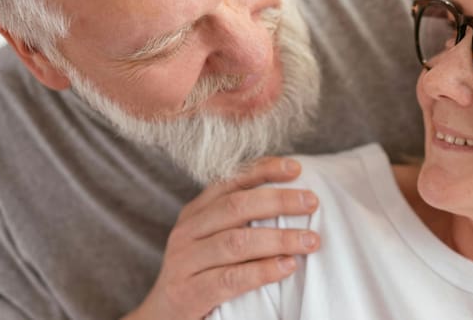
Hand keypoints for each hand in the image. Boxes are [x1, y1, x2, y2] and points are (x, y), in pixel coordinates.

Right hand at [123, 157, 320, 319]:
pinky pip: (231, 278)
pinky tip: (287, 267)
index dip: (263, 171)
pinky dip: (263, 271)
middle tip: (312, 202)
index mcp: (195, 213)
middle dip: (278, 201)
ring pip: (236, 242)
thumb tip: (292, 201)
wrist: (161, 318)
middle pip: (236, 207)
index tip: (296, 168)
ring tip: (310, 240)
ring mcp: (185, 262)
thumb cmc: (199, 275)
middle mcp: (187, 231)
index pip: (230, 181)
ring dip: (279, 239)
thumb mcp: (212, 240)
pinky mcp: (188, 293)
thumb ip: (240, 221)